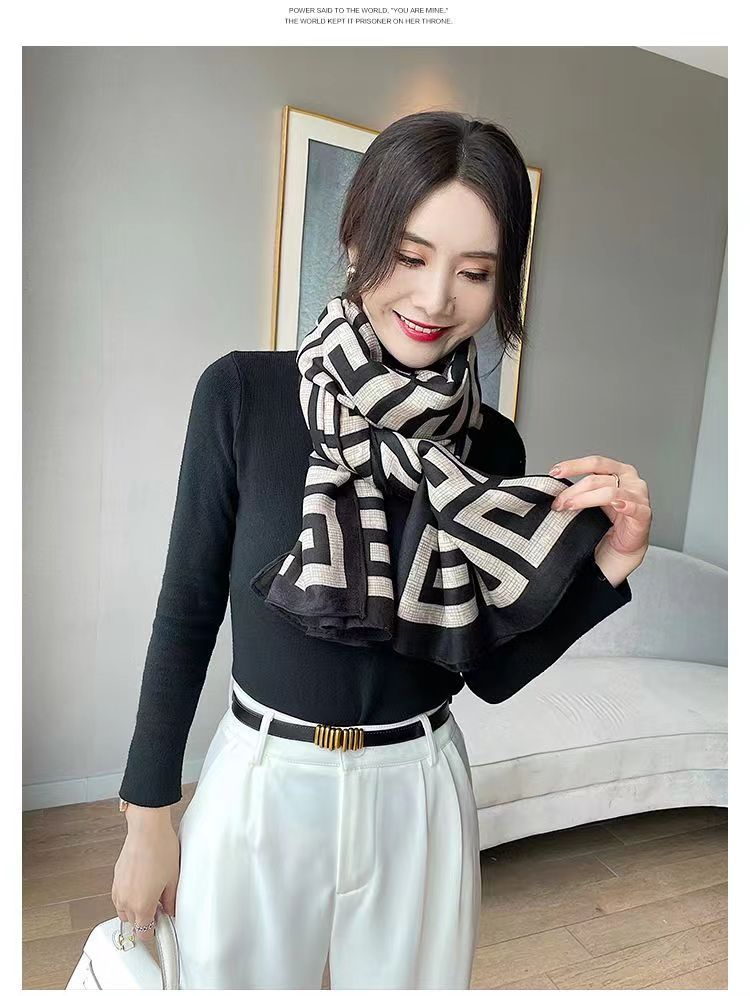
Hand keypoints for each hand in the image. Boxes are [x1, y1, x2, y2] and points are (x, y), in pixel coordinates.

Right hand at [111, 810, 180, 940]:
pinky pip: (119, 897)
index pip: (143, 934)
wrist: (147, 829)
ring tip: (151, 893)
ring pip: (124, 911)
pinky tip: (141, 884)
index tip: (160, 926)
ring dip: (135, 909)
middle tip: (159, 906)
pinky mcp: (116, 879)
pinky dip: (128, 897)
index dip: (153, 932)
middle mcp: (126, 900)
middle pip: (133, 923)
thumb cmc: (160, 849)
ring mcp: (118, 889)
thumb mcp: (173, 879)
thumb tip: (171, 910)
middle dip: (146, 919)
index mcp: (142, 905)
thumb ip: (171, 900)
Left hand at [548, 455, 651, 584]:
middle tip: (558, 502)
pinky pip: (633, 507)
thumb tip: (555, 489)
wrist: (622, 548)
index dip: (573, 465)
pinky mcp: (644, 514)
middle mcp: (630, 480)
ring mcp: (638, 496)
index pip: (595, 462)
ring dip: (585, 499)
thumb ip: (581, 491)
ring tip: (569, 507)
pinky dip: (624, 505)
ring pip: (608, 492)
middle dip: (573, 491)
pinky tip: (615, 507)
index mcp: (618, 471)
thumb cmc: (608, 522)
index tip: (555, 472)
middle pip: (596, 479)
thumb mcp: (592, 501)